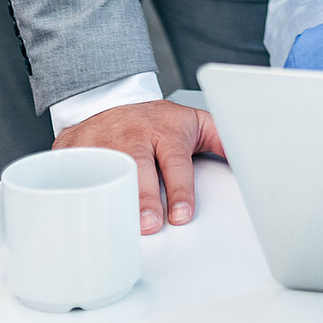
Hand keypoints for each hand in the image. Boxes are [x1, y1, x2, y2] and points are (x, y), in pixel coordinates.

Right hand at [53, 99, 225, 233]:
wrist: (114, 97)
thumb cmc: (157, 121)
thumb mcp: (195, 123)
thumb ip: (223, 141)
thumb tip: (252, 160)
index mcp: (165, 132)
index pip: (175, 163)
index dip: (180, 190)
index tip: (182, 215)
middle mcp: (133, 136)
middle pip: (138, 168)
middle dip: (144, 198)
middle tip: (150, 224)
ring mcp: (101, 141)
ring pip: (104, 170)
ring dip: (110, 196)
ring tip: (116, 222)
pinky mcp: (74, 147)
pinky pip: (69, 168)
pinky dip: (71, 185)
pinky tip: (76, 204)